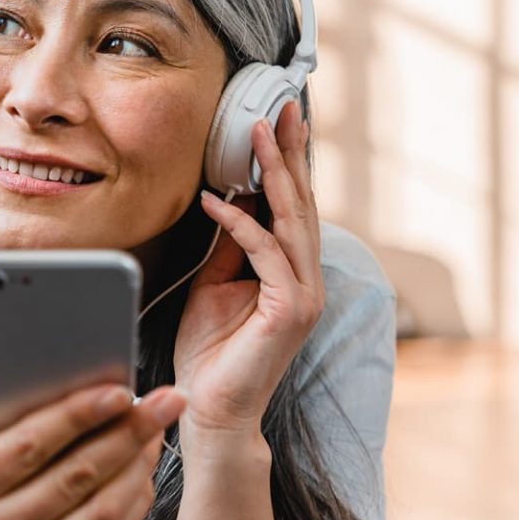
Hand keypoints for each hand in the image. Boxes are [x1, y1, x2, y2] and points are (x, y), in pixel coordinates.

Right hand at [0, 358, 185, 519]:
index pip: (29, 445)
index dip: (78, 415)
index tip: (117, 391)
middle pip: (76, 474)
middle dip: (129, 432)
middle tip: (164, 401)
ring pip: (99, 511)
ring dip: (138, 467)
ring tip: (157, 432)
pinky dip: (131, 506)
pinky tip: (140, 475)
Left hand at [174, 100, 323, 445]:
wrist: (211, 411)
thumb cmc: (211, 354)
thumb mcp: (214, 285)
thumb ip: (228, 247)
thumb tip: (230, 201)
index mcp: (293, 274)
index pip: (293, 210)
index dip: (286, 165)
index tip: (278, 124)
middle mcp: (307, 281)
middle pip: (301, 205)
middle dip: (290, 154)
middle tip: (282, 108)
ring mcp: (304, 296)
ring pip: (292, 221)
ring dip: (272, 173)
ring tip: (258, 132)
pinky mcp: (290, 310)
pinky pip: (265, 253)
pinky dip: (239, 225)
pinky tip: (216, 201)